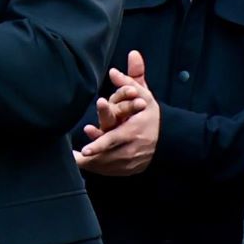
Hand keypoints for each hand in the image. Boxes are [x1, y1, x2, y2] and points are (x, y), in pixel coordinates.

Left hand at [77, 50, 163, 177]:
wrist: (170, 138)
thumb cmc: (152, 114)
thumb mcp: (144, 95)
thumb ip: (129, 81)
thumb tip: (113, 71)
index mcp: (133, 130)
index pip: (114, 139)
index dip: (99, 145)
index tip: (85, 150)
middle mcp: (133, 148)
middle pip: (108, 157)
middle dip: (90, 160)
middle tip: (72, 158)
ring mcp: (133, 161)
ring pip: (109, 167)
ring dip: (92, 165)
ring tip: (75, 161)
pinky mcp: (132, 168)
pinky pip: (113, 172)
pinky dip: (100, 170)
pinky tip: (88, 165)